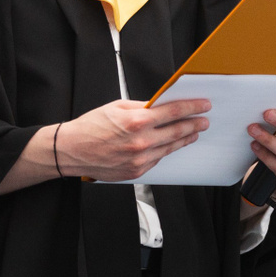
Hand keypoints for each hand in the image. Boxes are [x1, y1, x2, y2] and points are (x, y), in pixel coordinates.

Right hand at [56, 98, 211, 181]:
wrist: (72, 150)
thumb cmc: (90, 127)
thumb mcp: (116, 107)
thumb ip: (141, 107)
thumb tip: (161, 106)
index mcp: (136, 121)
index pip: (173, 112)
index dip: (192, 107)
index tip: (203, 105)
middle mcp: (141, 142)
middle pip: (177, 131)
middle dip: (194, 124)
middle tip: (203, 120)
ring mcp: (140, 159)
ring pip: (170, 147)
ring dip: (184, 139)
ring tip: (193, 133)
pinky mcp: (137, 171)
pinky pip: (157, 159)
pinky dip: (166, 150)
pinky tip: (171, 145)